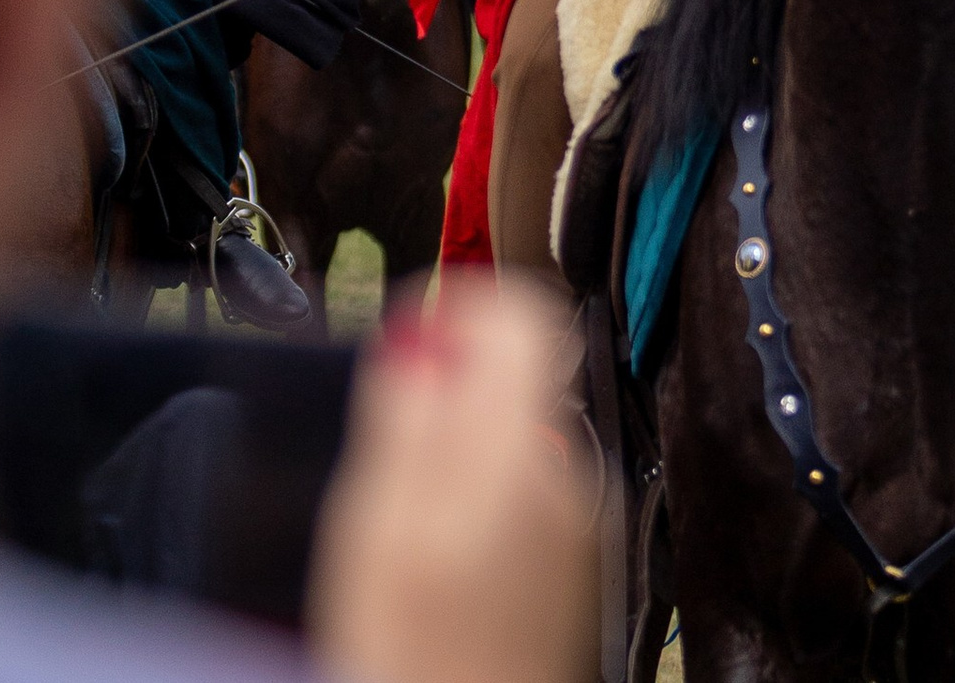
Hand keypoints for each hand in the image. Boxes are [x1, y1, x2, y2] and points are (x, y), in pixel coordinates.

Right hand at [310, 280, 593, 682]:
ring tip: (411, 532)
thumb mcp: (377, 525)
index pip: (521, 313)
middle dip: (445, 396)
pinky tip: (445, 563)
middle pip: (512, 375)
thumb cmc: (420, 652)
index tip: (412, 336)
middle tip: (388, 462)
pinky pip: (526, 491)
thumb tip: (420, 338)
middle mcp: (563, 469)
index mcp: (514, 448)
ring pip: (513, 435)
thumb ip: (405, 420)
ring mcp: (578, 513)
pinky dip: (481, 504)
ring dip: (459, 457)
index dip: (460, 305)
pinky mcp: (576, 553)